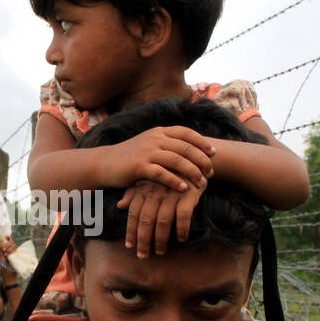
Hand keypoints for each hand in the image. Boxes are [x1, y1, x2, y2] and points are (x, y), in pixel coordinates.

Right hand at [99, 127, 214, 192]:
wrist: (105, 163)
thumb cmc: (131, 157)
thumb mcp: (150, 144)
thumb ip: (167, 144)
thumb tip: (192, 148)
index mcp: (159, 132)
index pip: (187, 133)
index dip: (202, 143)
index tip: (213, 153)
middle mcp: (154, 138)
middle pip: (185, 147)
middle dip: (201, 160)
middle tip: (211, 172)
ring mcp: (146, 151)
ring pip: (177, 160)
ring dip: (192, 172)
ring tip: (201, 183)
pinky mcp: (139, 166)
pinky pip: (162, 174)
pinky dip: (175, 181)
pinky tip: (184, 188)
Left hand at [117, 179, 204, 257]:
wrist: (193, 159)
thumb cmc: (168, 174)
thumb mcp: (149, 180)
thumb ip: (133, 192)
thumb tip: (120, 206)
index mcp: (144, 189)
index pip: (134, 214)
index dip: (131, 231)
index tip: (129, 246)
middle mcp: (156, 192)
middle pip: (146, 220)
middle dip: (143, 240)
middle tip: (142, 255)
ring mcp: (172, 193)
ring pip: (163, 221)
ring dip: (160, 240)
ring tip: (160, 252)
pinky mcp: (188, 195)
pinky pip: (183, 216)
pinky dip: (182, 229)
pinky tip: (181, 239)